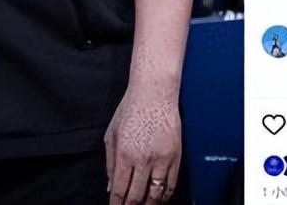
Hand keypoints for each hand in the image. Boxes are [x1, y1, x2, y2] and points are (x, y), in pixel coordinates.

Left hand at [105, 84, 181, 203]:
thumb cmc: (131, 109)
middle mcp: (144, 160)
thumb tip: (111, 186)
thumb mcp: (111, 135)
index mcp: (125, 154)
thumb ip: (110, 163)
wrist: (155, 92)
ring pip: (156, 195)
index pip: (120, 190)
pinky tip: (159, 199)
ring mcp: (162, 159)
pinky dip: (165, 196)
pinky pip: (171, 184)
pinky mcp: (176, 156)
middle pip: (138, 197)